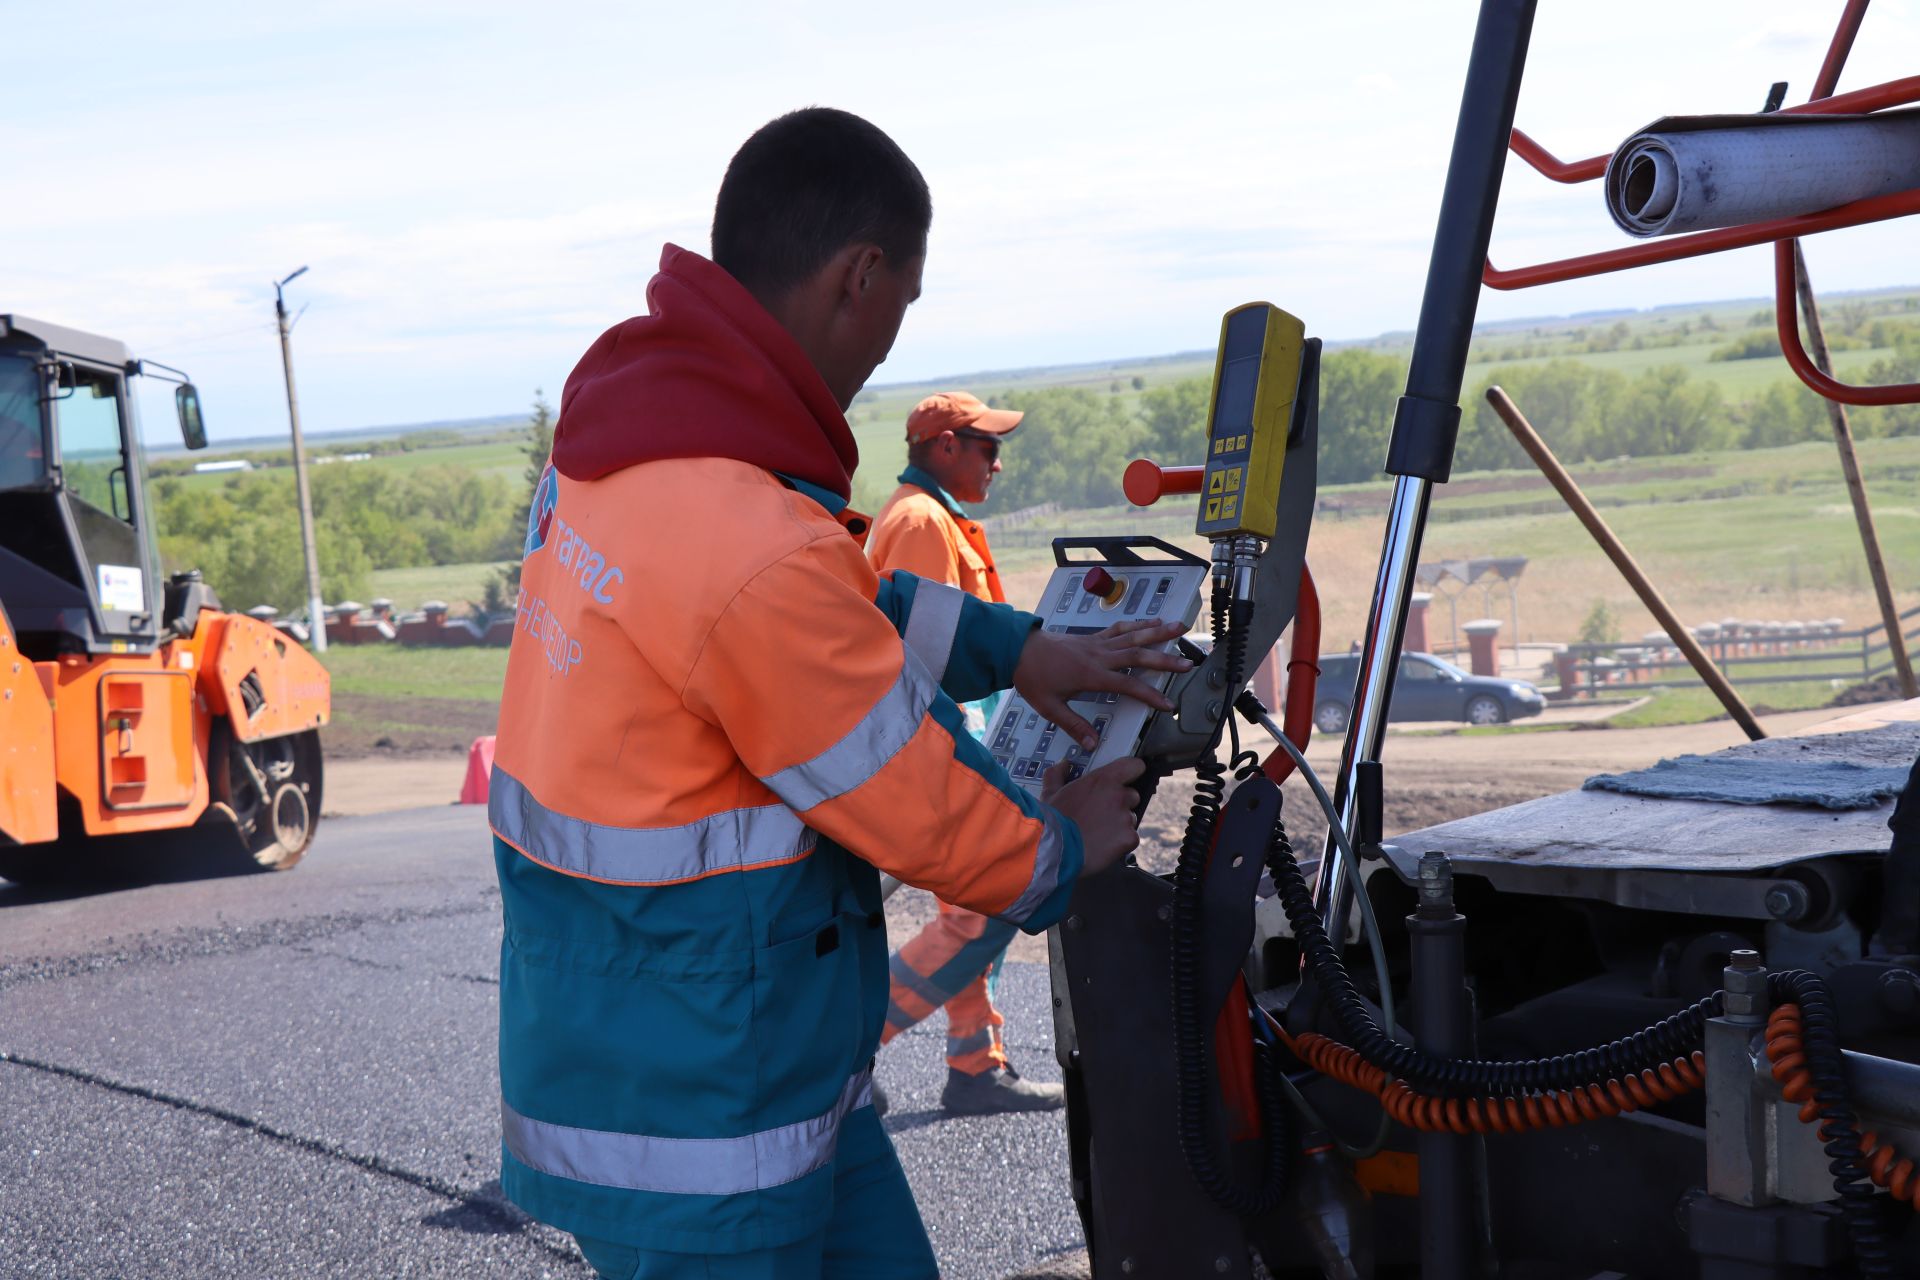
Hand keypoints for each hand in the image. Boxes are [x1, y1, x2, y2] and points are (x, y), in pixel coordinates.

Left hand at [1013, 618, 1190, 751]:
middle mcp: (1098, 656)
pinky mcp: (1092, 638)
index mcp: (1090, 675)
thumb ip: (1073, 725)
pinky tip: (1152, 622)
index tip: (1167, 704)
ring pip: (1132, 636)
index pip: (1127, 685)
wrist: (1017, 650)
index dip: (1149, 695)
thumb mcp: (1049, 707)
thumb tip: (1092, 744)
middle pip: (1137, 655)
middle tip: (1188, 662)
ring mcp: (1096, 644)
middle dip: (1164, 659)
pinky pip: (1119, 629)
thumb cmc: (1032, 678)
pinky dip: (1137, 624)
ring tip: (1180, 627)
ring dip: (1157, 632)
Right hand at [1042, 757, 1145, 876]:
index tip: (1125, 778)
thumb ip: (1058, 774)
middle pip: (1132, 795)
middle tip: (1101, 813)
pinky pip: (1131, 838)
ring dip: (1120, 823)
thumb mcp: (1050, 793)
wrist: (1056, 849)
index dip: (1131, 771)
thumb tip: (1063, 765)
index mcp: (1103, 780)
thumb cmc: (1053, 820)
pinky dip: (1121, 842)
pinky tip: (1104, 845)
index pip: (1134, 766)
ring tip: (1099, 832)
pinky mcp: (1129, 838)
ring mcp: (1126, 818)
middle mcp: (1119, 796)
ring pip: (1131, 818)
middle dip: (1120, 803)